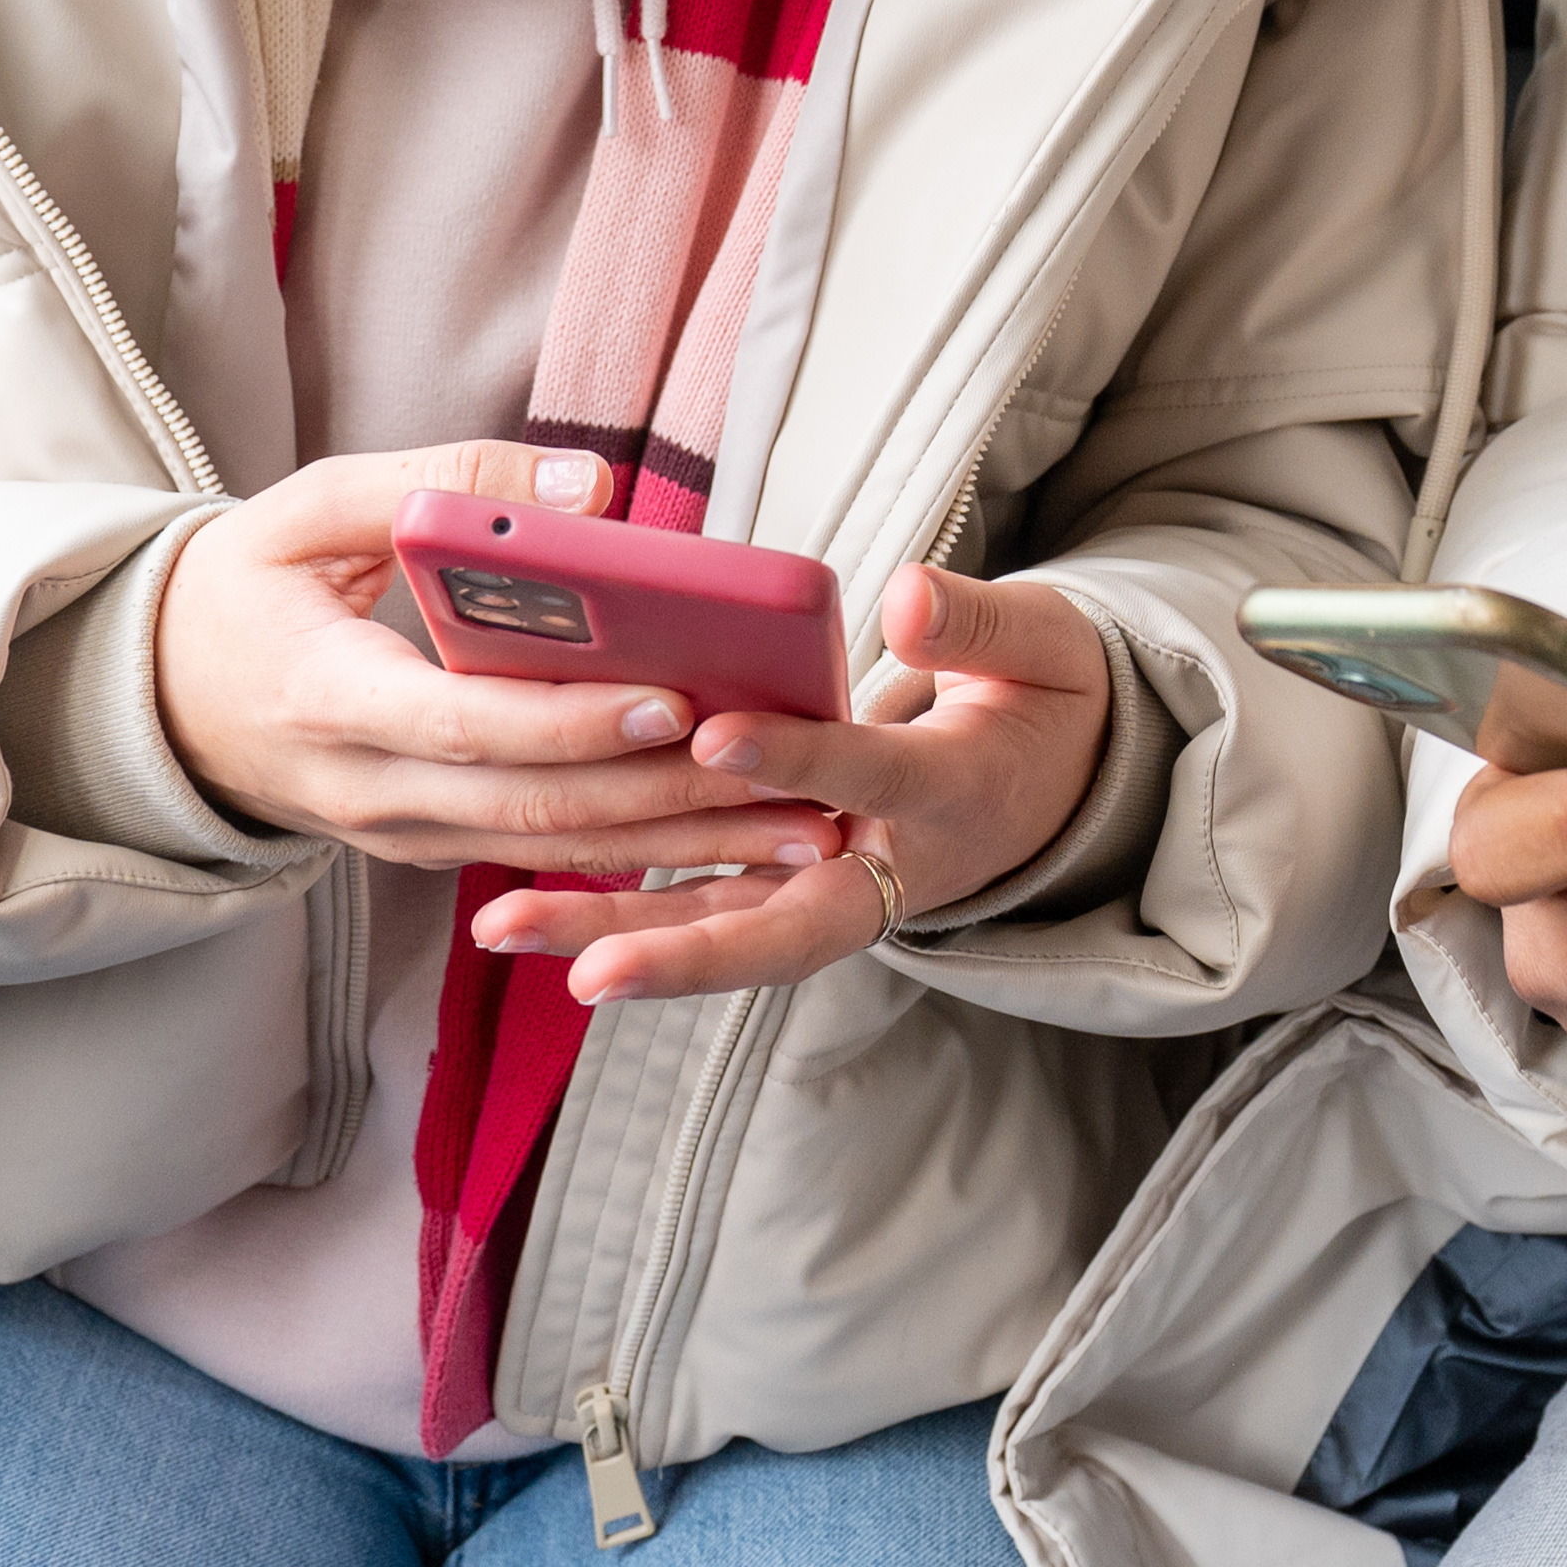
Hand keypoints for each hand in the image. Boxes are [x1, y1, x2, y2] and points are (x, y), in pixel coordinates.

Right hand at [151, 443, 843, 880]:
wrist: (167, 699)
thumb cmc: (243, 590)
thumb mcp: (308, 509)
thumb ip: (443, 484)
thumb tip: (590, 487)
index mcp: (329, 700)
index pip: (467, 727)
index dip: (571, 722)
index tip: (671, 698)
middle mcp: (369, 791)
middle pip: (537, 811)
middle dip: (672, 801)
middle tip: (792, 777)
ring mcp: (402, 834)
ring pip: (557, 852)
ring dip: (687, 846)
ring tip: (808, 828)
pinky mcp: (435, 845)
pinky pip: (547, 856)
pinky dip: (648, 852)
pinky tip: (744, 841)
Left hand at [472, 566, 1117, 1006]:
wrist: (1060, 786)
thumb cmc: (1044, 700)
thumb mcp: (1047, 648)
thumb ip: (978, 628)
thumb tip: (905, 596)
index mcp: (954, 794)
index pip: (869, 777)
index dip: (798, 758)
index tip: (714, 737)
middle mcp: (890, 866)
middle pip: (785, 926)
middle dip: (685, 951)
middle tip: (588, 970)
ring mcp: (837, 890)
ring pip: (725, 932)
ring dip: (617, 941)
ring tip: (505, 929)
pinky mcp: (793, 890)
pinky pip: (707, 910)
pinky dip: (623, 915)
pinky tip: (525, 899)